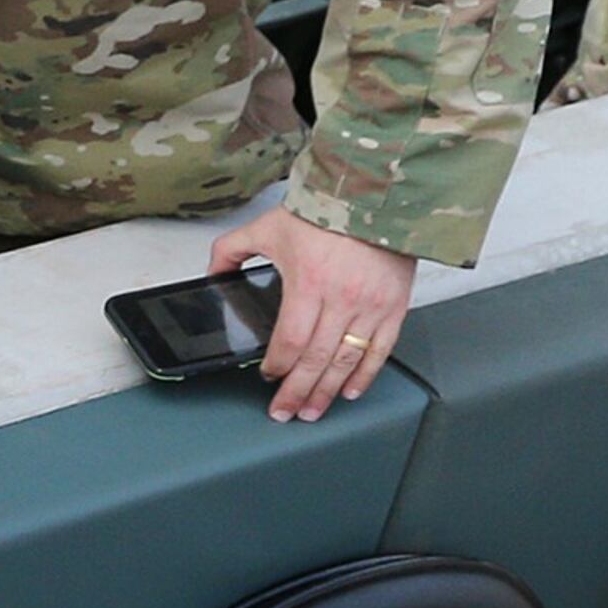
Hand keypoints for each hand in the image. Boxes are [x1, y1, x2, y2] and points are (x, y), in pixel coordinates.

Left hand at [210, 208, 414, 423]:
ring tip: (313, 410)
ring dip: (328, 391)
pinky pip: (381, 350)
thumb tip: (213, 272)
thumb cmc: (326, 211)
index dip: (277, 366)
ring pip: (347, 361)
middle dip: (298, 391)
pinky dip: (366, 374)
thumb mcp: (268, 226)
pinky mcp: (395, 307)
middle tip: (285, 412)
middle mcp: (342, 300)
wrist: (378, 195)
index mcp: (309, 283)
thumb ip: (232, 250)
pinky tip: (351, 390)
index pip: (290, 341)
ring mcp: (371, 306)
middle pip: (317, 360)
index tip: (267, 376)